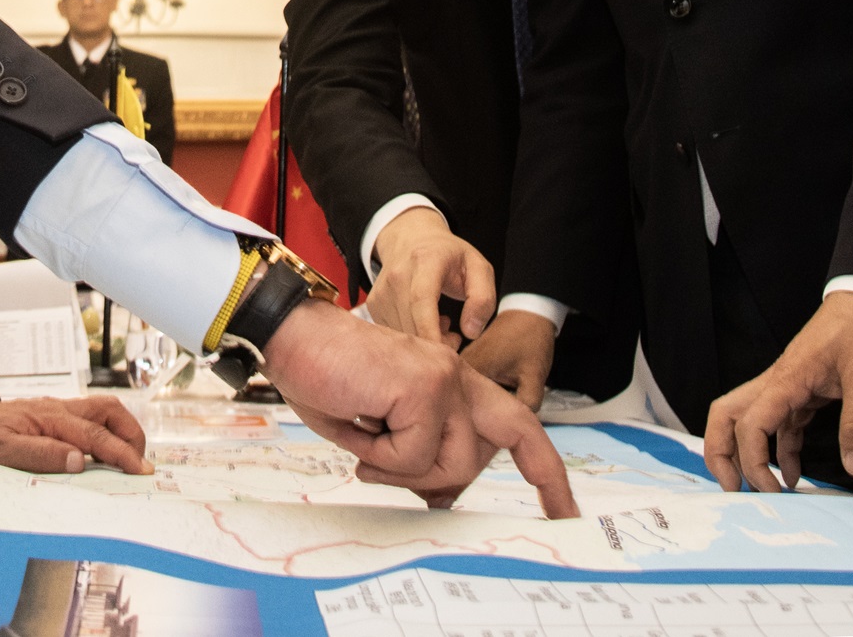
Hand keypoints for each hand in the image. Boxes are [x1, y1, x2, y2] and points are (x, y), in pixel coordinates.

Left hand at [0, 390, 150, 474]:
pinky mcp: (53, 417)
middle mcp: (59, 410)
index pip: (96, 435)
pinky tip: (105, 452)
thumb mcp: (2, 453)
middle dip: (132, 433)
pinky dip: (107, 432)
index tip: (141, 470)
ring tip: (130, 457)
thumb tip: (78, 460)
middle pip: (110, 411)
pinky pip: (90, 419)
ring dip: (122, 430)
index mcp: (50, 418)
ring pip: (103, 411)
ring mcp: (57, 411)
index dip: (122, 453)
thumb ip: (41, 454)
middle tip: (141, 462)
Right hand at [263, 299, 578, 517]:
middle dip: (542, 476)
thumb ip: (417, 458)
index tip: (562, 508)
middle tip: (551, 515)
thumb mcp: (379, 432)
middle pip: (517, 432)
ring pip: (454, 462)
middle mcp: (456, 376)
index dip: (542, 466)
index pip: (513, 422)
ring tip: (368, 443)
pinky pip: (414, 456)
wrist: (291, 338)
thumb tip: (441, 499)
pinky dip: (380, 458)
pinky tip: (359, 425)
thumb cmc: (326, 378)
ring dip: (404, 471)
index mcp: (450, 382)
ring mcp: (444, 379)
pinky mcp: (424, 388)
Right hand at [366, 208, 496, 346]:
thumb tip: (471, 332)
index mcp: (426, 260)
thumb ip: (483, 298)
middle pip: (411, 323)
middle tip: (455, 338)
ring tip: (441, 323)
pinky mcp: (374, 304)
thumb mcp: (479, 268)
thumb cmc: (450, 256)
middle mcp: (397, 274)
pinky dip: (410, 336)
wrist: (412, 238)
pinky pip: (393, 333)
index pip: (421, 300)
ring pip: (401, 332)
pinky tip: (423, 322)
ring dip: (424, 341)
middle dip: (436, 343)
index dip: (431, 331)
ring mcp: (382, 290)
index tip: (446, 355)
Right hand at [704, 290, 852, 492]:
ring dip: (745, 455)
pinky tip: (794, 475)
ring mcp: (786, 388)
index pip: (749, 424)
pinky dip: (779, 452)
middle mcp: (776, 384)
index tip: (772, 489)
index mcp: (786, 380)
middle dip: (720, 454)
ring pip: (746, 421)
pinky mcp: (801, 392)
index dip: (752, 460)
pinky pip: (779, 426)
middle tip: (735, 490)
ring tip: (760, 491)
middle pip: (725, 416)